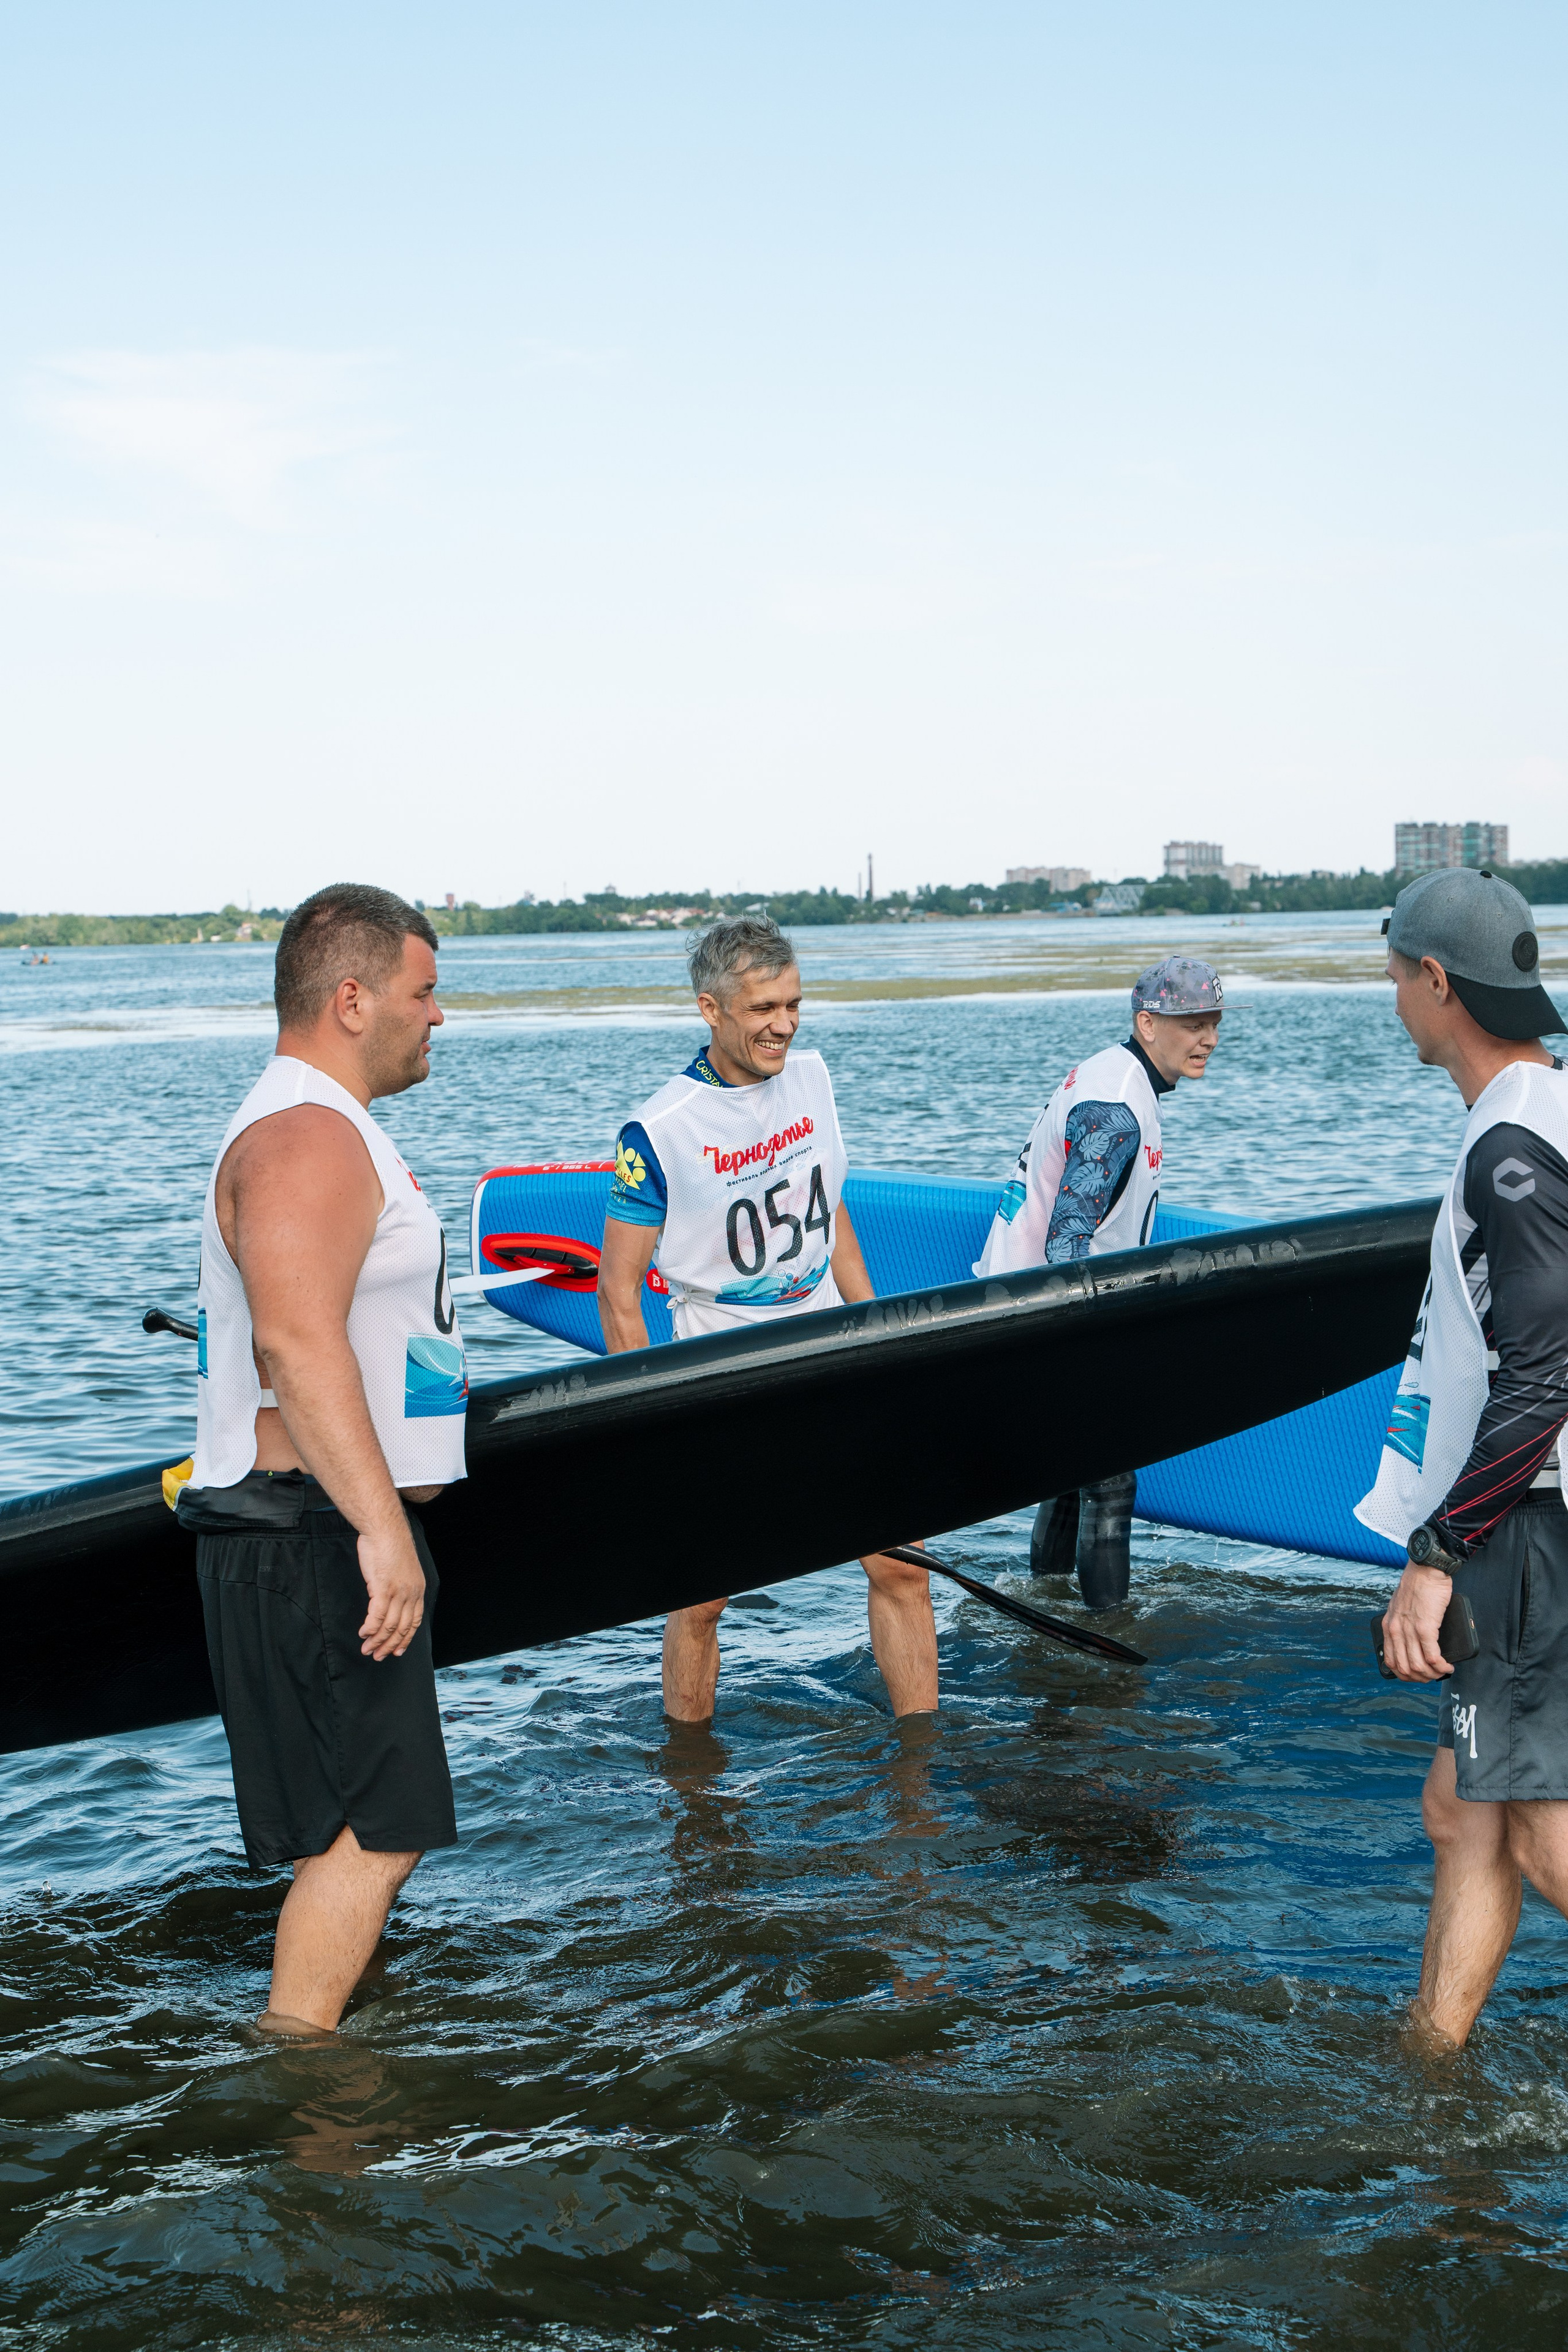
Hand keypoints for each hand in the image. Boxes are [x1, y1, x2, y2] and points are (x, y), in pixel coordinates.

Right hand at [357, 1520, 426, 1659]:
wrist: (385, 1530)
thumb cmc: (390, 1546)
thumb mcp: (403, 1569)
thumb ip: (400, 1586)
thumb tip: (391, 1601)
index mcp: (418, 1589)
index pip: (414, 1622)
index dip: (405, 1639)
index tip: (397, 1651)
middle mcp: (411, 1593)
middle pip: (402, 1628)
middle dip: (389, 1645)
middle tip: (378, 1656)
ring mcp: (398, 1591)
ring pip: (389, 1625)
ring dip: (377, 1640)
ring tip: (367, 1649)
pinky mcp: (383, 1588)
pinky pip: (377, 1616)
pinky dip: (370, 1628)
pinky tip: (363, 1633)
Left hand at [1380, 1561, 1453, 1680]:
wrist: (1426, 1569)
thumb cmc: (1418, 1586)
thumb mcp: (1400, 1607)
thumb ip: (1402, 1624)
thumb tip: (1412, 1642)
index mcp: (1388, 1627)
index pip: (1390, 1661)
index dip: (1405, 1675)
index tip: (1418, 1675)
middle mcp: (1395, 1631)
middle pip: (1404, 1668)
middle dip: (1421, 1678)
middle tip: (1433, 1676)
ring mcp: (1409, 1630)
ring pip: (1418, 1666)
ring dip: (1433, 1675)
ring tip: (1443, 1671)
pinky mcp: (1425, 1627)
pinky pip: (1432, 1656)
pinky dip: (1441, 1666)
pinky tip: (1447, 1666)